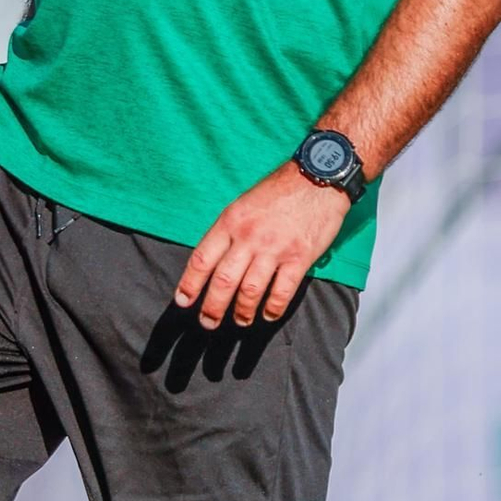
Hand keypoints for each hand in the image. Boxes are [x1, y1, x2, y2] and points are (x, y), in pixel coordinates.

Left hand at [175, 161, 350, 330]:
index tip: (183, 301)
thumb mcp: (243, 204)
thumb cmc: (279, 191)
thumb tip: (213, 262)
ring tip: (239, 321)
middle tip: (207, 322)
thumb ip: (228, 232)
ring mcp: (275, 249)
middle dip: (212, 308)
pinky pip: (282, 292)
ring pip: (250, 291)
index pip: (202, 259)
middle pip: (224, 281)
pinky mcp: (299, 257)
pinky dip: (272, 309)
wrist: (317, 177)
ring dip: (242, 312)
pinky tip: (268, 315)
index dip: (190, 284)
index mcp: (231, 222)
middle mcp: (249, 237)